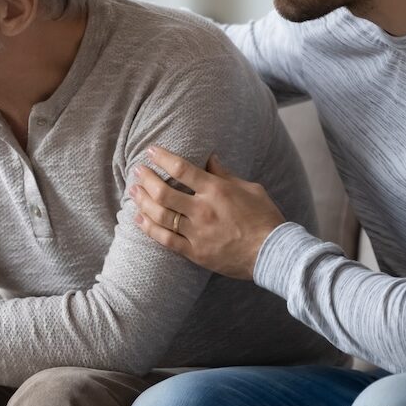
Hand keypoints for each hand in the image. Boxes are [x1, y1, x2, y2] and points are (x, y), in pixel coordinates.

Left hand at [129, 146, 285, 279]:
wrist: (273, 254)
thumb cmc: (265, 218)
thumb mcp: (250, 188)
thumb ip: (225, 174)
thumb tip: (210, 157)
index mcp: (216, 191)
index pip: (182, 169)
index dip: (163, 158)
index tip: (151, 151)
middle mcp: (202, 210)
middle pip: (163, 192)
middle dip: (146, 178)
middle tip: (137, 170)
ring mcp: (196, 232)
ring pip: (160, 215)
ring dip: (142, 201)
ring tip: (133, 191)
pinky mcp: (194, 252)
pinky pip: (165, 240)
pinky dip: (148, 228)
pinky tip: (138, 218)